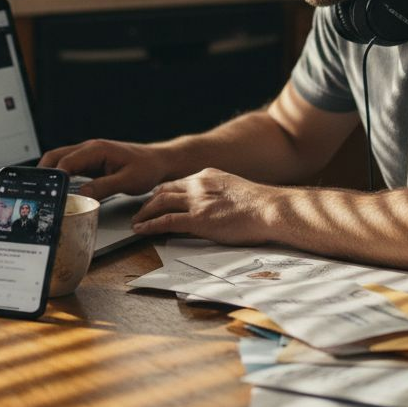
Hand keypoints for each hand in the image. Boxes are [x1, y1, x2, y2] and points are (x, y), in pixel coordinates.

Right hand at [38, 139, 169, 198]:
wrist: (159, 162)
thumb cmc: (147, 168)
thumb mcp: (127, 181)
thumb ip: (104, 187)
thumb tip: (82, 194)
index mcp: (96, 149)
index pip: (65, 161)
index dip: (54, 177)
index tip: (48, 192)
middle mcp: (90, 149)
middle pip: (56, 157)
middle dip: (44, 173)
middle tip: (37, 191)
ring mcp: (90, 155)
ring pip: (61, 161)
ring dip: (52, 175)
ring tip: (45, 192)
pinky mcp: (92, 163)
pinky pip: (71, 168)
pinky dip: (62, 177)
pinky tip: (60, 190)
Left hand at [132, 168, 280, 245]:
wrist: (271, 209)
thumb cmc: (262, 206)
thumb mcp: (235, 192)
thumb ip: (218, 196)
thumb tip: (212, 209)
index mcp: (209, 176)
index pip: (178, 183)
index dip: (163, 192)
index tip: (155, 199)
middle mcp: (199, 184)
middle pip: (164, 190)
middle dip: (149, 202)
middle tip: (140, 212)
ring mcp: (197, 201)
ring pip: (160, 203)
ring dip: (144, 213)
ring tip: (136, 222)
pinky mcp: (198, 219)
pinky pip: (166, 221)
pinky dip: (150, 225)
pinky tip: (142, 230)